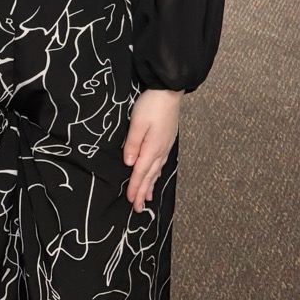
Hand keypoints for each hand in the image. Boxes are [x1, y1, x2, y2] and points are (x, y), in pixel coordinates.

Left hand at [122, 89, 181, 211]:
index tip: (130, 201)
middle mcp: (160, 151)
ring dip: (150, 186)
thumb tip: (129, 164)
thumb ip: (132, 143)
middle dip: (143, 192)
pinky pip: (160, 164)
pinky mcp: (166, 141)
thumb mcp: (137, 123)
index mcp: (152, 148)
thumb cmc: (151, 105)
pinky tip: (155, 177)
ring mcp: (165, 146)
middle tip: (138, 209)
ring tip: (146, 199)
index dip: (135, 187)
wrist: (169, 90)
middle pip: (150, 176)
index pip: (141, 172)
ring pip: (156, 171)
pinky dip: (156, 175)